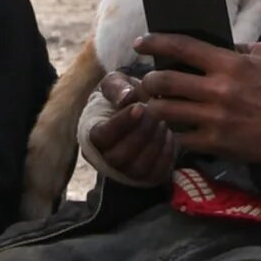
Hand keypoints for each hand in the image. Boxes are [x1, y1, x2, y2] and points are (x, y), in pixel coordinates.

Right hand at [86, 71, 178, 186]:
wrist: (137, 111)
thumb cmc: (121, 97)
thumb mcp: (115, 82)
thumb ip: (116, 87)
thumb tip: (126, 99)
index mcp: (91, 133)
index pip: (102, 136)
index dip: (121, 123)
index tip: (140, 107)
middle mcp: (104, 158)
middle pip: (119, 156)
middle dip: (141, 133)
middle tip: (156, 113)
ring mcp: (125, 172)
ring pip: (138, 167)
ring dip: (154, 143)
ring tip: (162, 122)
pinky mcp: (145, 178)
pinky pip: (156, 173)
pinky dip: (166, 154)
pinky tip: (169, 135)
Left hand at [134, 36, 260, 165]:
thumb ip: (242, 46)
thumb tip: (219, 43)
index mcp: (228, 64)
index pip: (182, 47)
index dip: (156, 43)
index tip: (140, 43)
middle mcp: (217, 89)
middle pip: (164, 81)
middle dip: (147, 81)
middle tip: (146, 82)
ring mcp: (214, 118)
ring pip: (165, 111)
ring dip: (153, 107)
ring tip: (151, 105)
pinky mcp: (215, 142)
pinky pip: (180, 137)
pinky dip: (172, 132)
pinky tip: (172, 128)